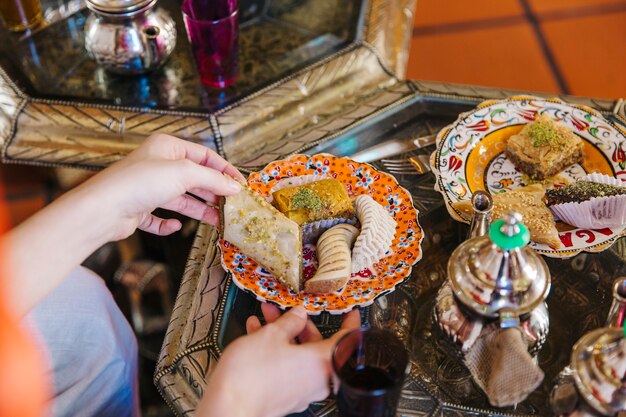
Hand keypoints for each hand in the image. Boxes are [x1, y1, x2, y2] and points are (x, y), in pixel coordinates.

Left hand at [72, 133, 244, 239]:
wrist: (103, 209)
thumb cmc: (141, 182)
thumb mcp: (185, 174)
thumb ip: (213, 180)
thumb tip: (234, 187)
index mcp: (168, 147)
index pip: (204, 156)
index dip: (224, 170)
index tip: (241, 185)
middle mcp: (157, 165)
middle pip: (194, 178)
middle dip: (213, 192)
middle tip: (232, 205)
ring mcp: (147, 188)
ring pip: (181, 199)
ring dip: (199, 210)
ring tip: (219, 221)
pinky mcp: (138, 209)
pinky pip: (159, 217)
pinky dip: (169, 223)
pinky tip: (176, 227)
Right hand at [197, 304, 360, 416]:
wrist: (227, 408)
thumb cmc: (251, 376)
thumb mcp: (271, 335)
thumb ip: (290, 322)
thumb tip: (299, 315)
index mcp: (323, 363)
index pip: (347, 340)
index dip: (349, 322)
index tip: (350, 312)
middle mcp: (317, 379)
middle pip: (316, 345)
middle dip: (299, 324)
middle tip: (286, 309)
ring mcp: (301, 390)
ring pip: (298, 355)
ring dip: (283, 334)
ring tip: (265, 318)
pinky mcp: (285, 396)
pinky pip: (287, 367)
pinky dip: (276, 351)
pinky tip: (256, 335)